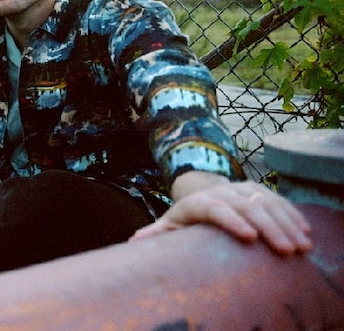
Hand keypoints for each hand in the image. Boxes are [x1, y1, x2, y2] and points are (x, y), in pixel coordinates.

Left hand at [130, 179, 312, 255]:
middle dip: (269, 228)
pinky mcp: (257, 190)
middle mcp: (221, 192)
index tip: (249, 237)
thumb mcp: (169, 224)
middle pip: (247, 207)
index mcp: (198, 202)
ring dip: (286, 224)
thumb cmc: (184, 217)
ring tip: (301, 246)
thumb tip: (135, 240)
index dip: (232, 221)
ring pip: (266, 203)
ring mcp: (241, 189)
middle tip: (285, 250)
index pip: (216, 209)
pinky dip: (292, 215)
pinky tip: (304, 231)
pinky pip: (278, 201)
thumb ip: (156, 233)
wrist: (200, 193)